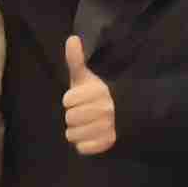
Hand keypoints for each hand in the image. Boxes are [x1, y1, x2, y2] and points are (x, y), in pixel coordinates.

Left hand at [59, 37, 116, 154]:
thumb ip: (76, 59)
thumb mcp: (85, 76)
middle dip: (73, 116)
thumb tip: (72, 38)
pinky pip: (82, 148)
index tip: (80, 98)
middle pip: (69, 118)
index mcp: (99, 91)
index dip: (70, 100)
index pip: (67, 100)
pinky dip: (84, 144)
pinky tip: (91, 136)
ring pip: (72, 135)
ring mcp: (108, 127)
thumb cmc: (95, 94)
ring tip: (86, 124)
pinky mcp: (107, 143)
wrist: (120, 113)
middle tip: (84, 112)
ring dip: (76, 131)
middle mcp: (106, 109)